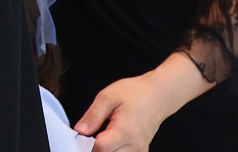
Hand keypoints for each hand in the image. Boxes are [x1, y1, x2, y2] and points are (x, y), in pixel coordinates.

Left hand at [77, 53, 212, 150]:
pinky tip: (108, 140)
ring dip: (104, 149)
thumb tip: (80, 130)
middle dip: (93, 148)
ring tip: (99, 136)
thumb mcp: (108, 97)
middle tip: (87, 135)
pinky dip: (113, 150)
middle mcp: (134, 145)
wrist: (158, 95)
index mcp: (125, 132)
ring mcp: (139, 150)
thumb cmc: (136, 93)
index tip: (79, 135)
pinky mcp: (140, 150)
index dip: (85, 143)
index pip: (100, 148)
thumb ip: (92, 116)